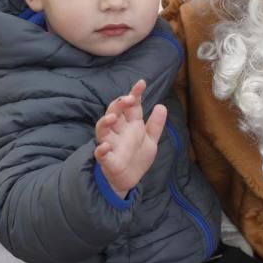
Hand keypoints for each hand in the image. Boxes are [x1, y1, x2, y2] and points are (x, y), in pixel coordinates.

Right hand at [93, 79, 166, 197]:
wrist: (131, 179)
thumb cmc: (138, 157)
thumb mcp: (151, 140)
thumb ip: (156, 124)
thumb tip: (161, 106)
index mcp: (131, 125)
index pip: (132, 106)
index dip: (135, 94)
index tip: (141, 83)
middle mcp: (119, 131)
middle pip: (115, 112)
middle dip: (119, 104)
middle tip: (129, 99)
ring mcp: (111, 144)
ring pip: (102, 129)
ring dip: (105, 121)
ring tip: (113, 117)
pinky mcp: (107, 159)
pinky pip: (100, 153)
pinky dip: (102, 149)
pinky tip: (106, 146)